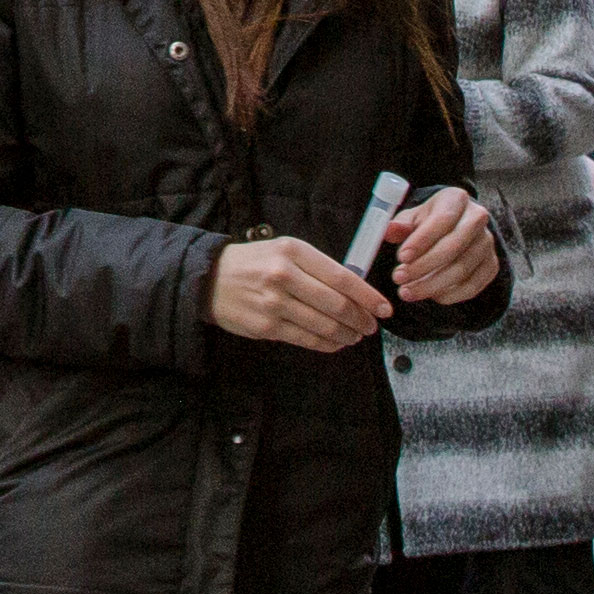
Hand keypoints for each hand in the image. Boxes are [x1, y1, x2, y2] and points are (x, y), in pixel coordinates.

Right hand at [207, 235, 387, 350]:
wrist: (209, 279)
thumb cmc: (255, 263)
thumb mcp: (285, 250)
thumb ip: (317, 267)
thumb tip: (354, 290)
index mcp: (294, 251)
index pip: (342, 276)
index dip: (368, 296)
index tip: (384, 308)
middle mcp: (284, 276)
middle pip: (336, 304)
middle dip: (361, 319)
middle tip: (371, 326)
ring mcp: (274, 303)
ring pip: (324, 325)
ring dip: (346, 334)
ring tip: (355, 336)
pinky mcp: (266, 326)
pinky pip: (306, 339)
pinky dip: (326, 344)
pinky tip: (336, 343)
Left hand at [386, 186, 500, 308]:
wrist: (456, 228)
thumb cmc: (430, 222)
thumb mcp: (413, 216)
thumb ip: (401, 225)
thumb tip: (389, 231)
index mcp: (457, 199)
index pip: (442, 220)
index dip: (421, 241)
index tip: (401, 258)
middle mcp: (478, 219)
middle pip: (453, 247)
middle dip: (423, 266)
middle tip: (399, 279)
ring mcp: (487, 243)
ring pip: (462, 269)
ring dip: (431, 285)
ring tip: (407, 292)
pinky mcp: (491, 265)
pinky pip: (473, 285)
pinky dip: (450, 295)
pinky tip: (430, 296)